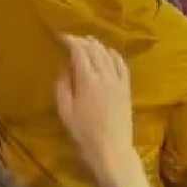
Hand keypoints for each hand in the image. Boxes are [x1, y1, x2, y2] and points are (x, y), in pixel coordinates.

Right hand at [55, 35, 151, 186]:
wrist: (111, 149)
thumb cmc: (84, 132)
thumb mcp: (65, 110)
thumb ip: (63, 86)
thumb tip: (65, 68)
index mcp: (87, 80)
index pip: (79, 51)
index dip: (70, 41)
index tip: (60, 37)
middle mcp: (105, 76)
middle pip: (94, 49)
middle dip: (82, 40)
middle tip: (71, 39)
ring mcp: (118, 81)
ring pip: (108, 54)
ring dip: (97, 45)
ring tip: (87, 41)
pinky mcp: (126, 88)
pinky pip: (122, 65)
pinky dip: (114, 54)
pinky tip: (108, 52)